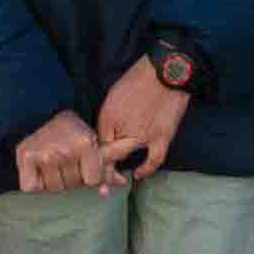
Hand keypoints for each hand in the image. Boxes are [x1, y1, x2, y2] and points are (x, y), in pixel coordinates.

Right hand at [13, 114, 108, 194]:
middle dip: (71, 176)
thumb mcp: (92, 140)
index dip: (88, 174)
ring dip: (53, 180)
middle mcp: (65, 150)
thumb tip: (121, 183)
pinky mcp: (26, 157)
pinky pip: (33, 187)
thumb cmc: (69, 129)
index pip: (92, 180)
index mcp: (85, 143)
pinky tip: (37, 167)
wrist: (39, 112)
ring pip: (54, 188)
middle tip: (65, 158)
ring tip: (52, 162)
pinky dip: (34, 182)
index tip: (82, 160)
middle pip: (73, 185)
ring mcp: (44, 154)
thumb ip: (107, 162)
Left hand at [92, 63, 189, 184]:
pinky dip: (146, 170)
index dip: (89, 155)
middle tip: (97, 178)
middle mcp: (120, 127)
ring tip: (113, 180)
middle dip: (98, 166)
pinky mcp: (161, 137)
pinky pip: (153, 160)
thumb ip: (107, 116)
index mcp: (107, 116)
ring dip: (115, 171)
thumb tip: (105, 133)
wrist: (167, 72)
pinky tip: (139, 175)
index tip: (87, 165)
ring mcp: (141, 135)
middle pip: (104, 151)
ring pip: (122, 156)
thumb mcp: (114, 95)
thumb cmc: (139, 79)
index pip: (93, 140)